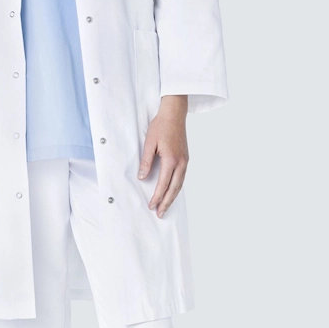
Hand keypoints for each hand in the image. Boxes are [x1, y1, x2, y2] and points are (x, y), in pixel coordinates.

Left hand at [138, 95, 188, 216]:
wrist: (174, 113)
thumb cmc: (161, 126)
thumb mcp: (149, 143)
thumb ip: (145, 161)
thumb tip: (142, 177)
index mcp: (171, 159)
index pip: (163, 183)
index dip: (157, 196)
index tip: (151, 205)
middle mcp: (181, 162)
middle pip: (174, 188)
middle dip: (167, 202)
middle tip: (160, 214)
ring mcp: (185, 161)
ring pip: (180, 184)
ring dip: (173, 197)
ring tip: (166, 207)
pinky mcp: (186, 158)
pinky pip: (182, 177)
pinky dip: (177, 187)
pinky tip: (172, 192)